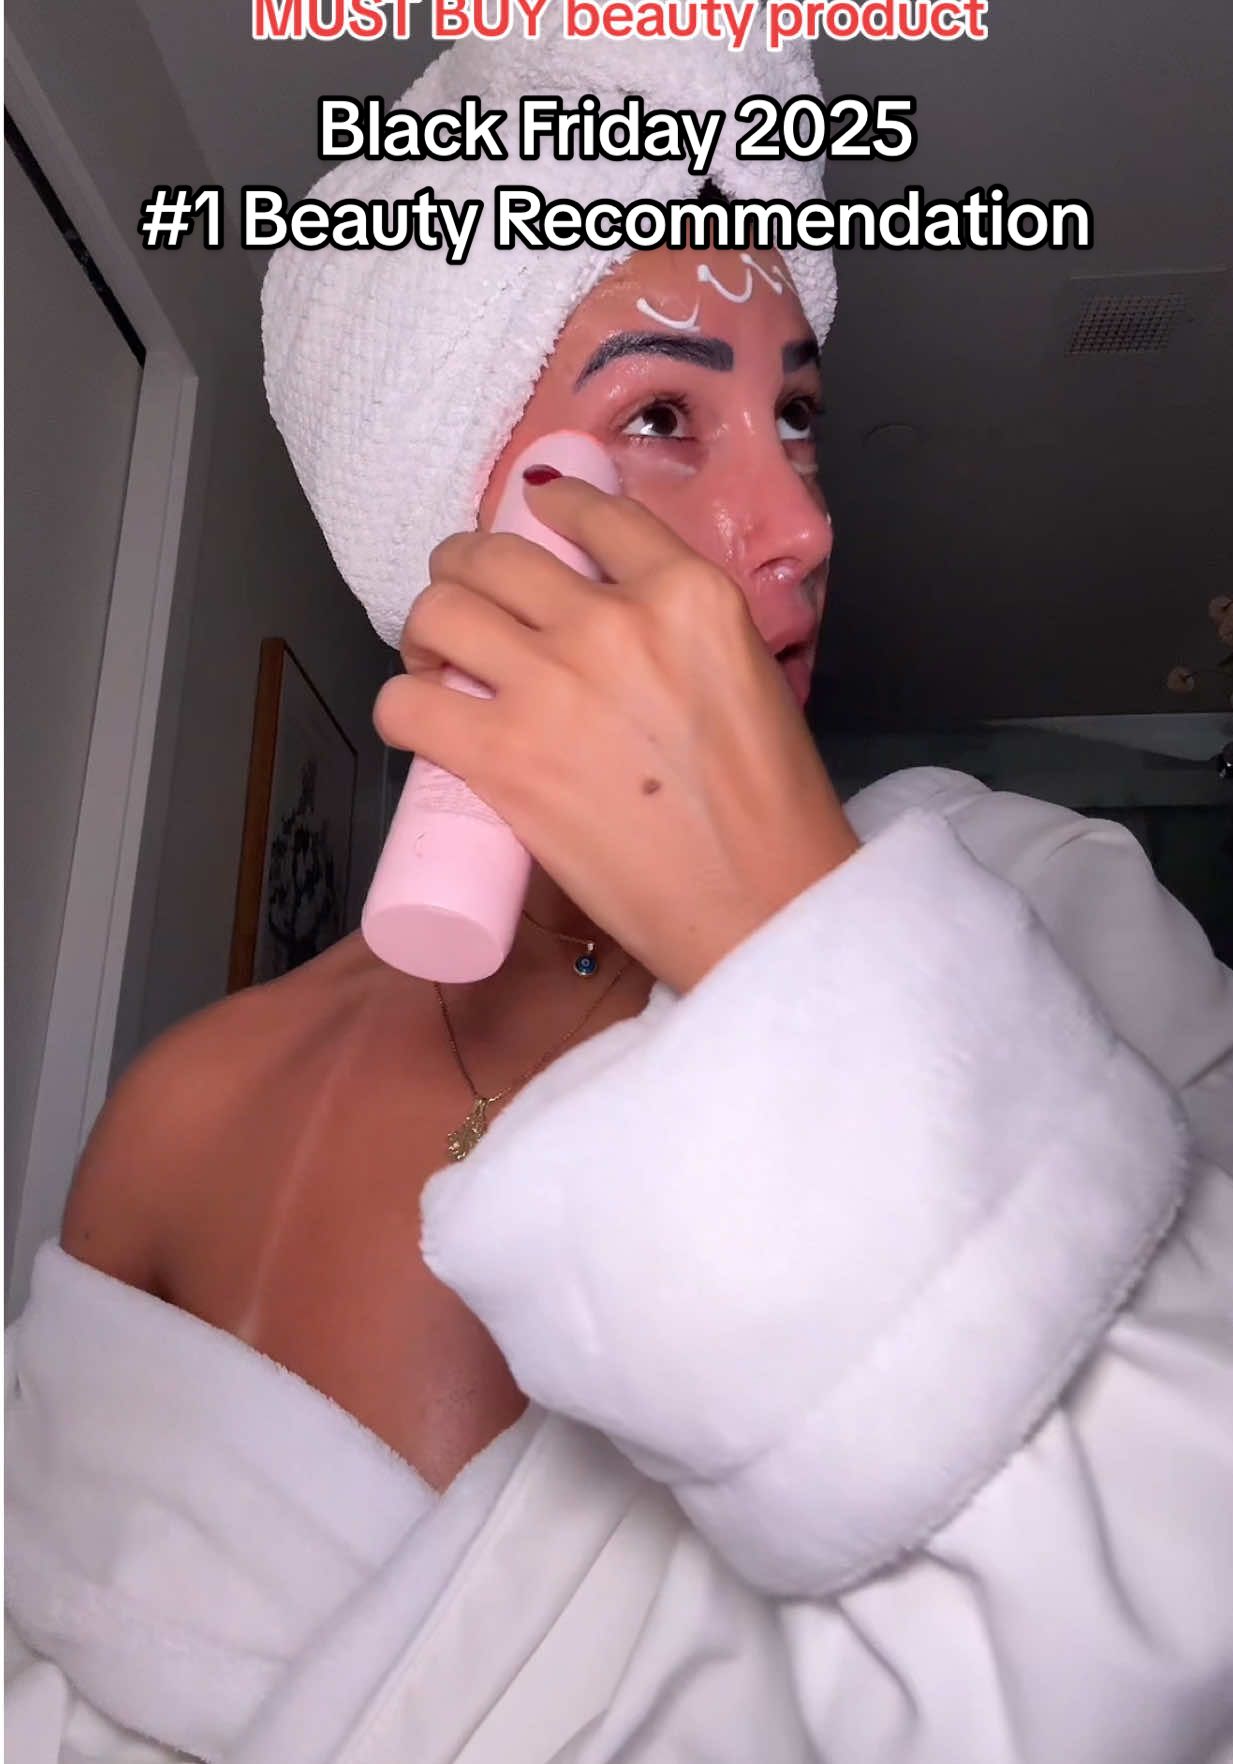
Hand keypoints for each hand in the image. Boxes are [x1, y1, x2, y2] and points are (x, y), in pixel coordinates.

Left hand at [373, 476, 860, 992]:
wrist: (759, 902)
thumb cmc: (771, 810)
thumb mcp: (750, 676)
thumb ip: (687, 635)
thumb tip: (625, 633)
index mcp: (688, 594)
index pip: (591, 512)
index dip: (545, 510)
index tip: (528, 527)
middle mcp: (613, 620)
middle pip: (494, 555)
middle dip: (464, 570)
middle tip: (465, 604)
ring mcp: (551, 685)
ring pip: (440, 612)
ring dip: (426, 630)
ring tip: (434, 661)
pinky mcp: (504, 756)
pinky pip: (408, 703)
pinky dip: (401, 707)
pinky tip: (417, 721)